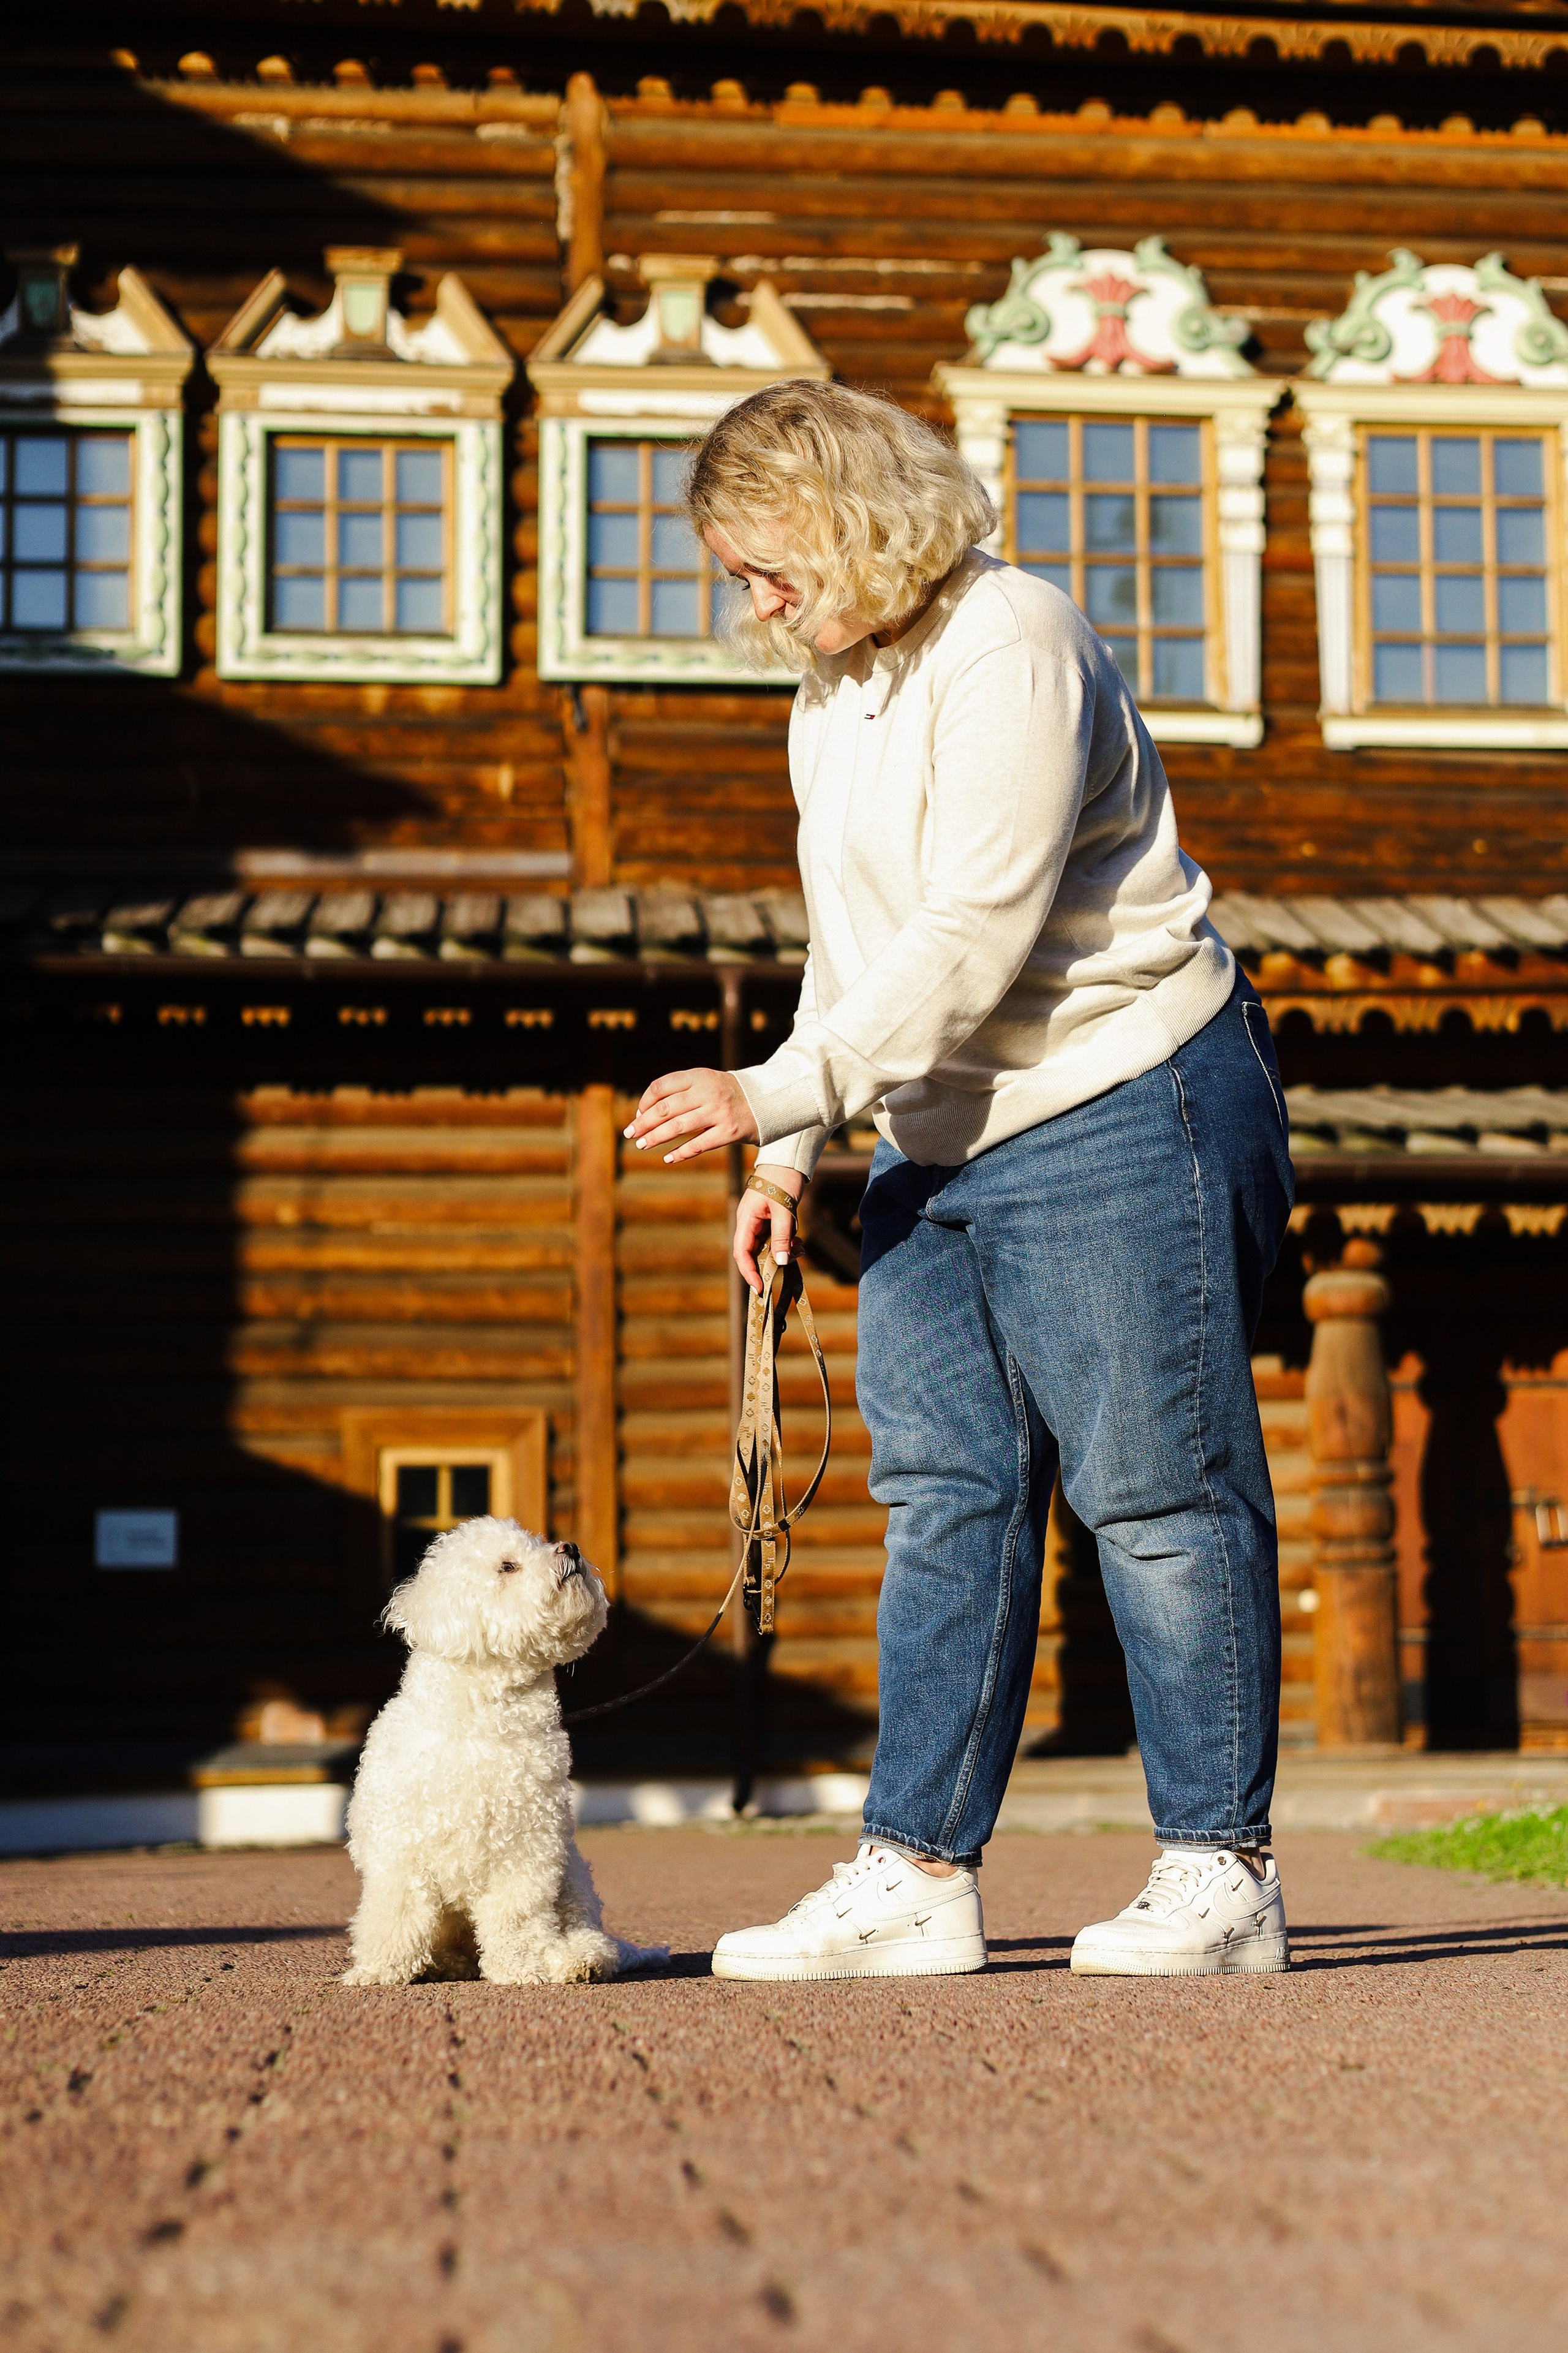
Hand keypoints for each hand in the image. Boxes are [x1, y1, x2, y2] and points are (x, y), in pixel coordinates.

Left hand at [624, 1067, 759, 1164]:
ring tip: (642, 1145)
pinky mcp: (729, 1132)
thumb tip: (646, 1111)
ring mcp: (719, 1112)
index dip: (645, 1101)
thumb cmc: (729, 1094)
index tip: (638, 1113)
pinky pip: (698, 1145)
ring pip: (678, 1127)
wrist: (769, 1101)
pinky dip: (680, 1153)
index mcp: (699, 1076)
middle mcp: (708, 1092)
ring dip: (655, 1137)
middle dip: (643, 1122)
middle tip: (630, 1133)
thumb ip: (682, 1091)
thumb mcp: (707, 1082)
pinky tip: (667, 1158)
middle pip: (665, 1108)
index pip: (662, 1086)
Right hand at [734, 1165, 804, 1294]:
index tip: (760, 1287)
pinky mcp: (768, 1221)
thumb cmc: (783, 1180)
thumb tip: (780, 1262)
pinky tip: (799, 1243)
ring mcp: (758, 1222)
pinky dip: (786, 1243)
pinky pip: (774, 1239)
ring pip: (766, 1248)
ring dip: (783, 1252)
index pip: (742, 1252)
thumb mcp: (785, 1211)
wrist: (787, 1160)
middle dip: (771, 1263)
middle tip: (790, 1264)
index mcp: (746, 1219)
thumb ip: (782, 1237)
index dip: (749, 1272)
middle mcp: (748, 1223)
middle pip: (753, 1253)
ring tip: (800, 1248)